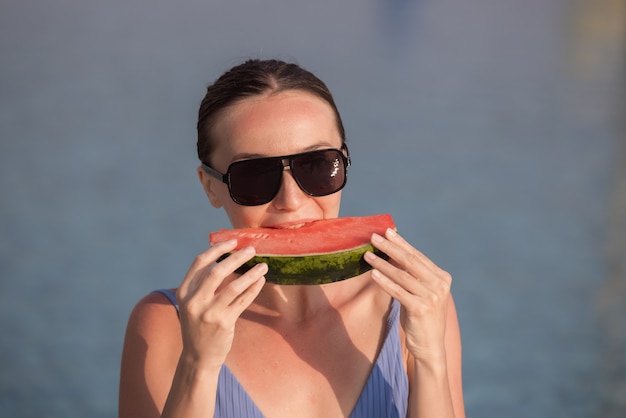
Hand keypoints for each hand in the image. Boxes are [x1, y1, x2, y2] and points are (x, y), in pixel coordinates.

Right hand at [175, 240, 266, 369]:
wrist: (198, 356)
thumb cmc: (198, 324)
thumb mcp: (192, 303)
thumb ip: (202, 283)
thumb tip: (225, 256)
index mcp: (184, 291)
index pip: (200, 262)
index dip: (218, 249)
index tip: (233, 241)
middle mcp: (194, 301)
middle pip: (218, 271)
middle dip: (237, 257)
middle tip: (252, 249)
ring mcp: (209, 313)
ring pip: (234, 286)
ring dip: (251, 273)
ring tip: (263, 265)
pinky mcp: (224, 323)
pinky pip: (243, 301)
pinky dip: (254, 288)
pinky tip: (261, 280)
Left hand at [365, 228, 451, 362]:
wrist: (430, 347)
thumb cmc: (421, 318)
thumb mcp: (420, 293)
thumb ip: (412, 276)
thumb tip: (392, 254)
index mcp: (442, 277)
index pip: (418, 256)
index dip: (401, 243)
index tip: (387, 231)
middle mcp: (440, 285)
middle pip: (410, 261)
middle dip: (391, 247)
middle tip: (375, 237)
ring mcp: (432, 297)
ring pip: (402, 275)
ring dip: (382, 263)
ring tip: (367, 254)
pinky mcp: (421, 308)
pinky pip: (398, 291)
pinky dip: (384, 281)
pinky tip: (373, 273)